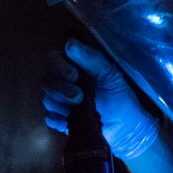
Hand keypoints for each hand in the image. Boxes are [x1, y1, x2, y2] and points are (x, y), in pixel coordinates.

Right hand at [42, 39, 158, 159]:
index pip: (52, 59)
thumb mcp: (110, 76)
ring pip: (47, 99)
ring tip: (81, 109)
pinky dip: (61, 119)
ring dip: (62, 105)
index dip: (58, 67)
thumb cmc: (120, 98)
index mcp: (74, 66)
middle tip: (80, 97)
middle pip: (47, 80)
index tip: (74, 76)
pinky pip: (49, 118)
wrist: (126, 129)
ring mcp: (60, 102)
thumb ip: (92, 59)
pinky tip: (73, 120)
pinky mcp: (60, 120)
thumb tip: (70, 43)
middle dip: (62, 89)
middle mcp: (63, 82)